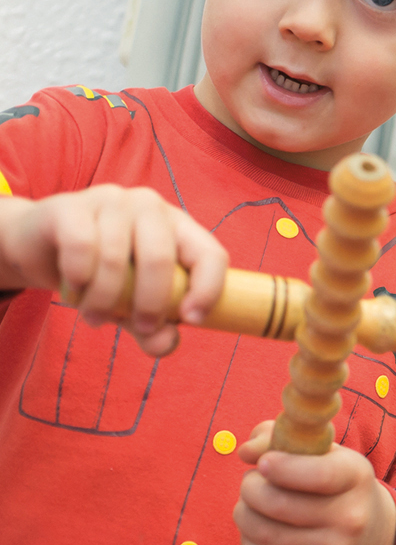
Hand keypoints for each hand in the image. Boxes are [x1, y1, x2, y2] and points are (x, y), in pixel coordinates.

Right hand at [0, 185, 225, 354]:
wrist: (35, 247)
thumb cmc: (97, 274)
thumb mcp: (130, 305)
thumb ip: (152, 327)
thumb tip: (167, 343)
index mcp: (177, 226)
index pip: (211, 253)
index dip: (209, 289)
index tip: (192, 320)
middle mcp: (149, 206)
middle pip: (160, 260)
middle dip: (150, 305)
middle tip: (137, 328)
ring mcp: (110, 201)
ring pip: (116, 260)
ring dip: (104, 301)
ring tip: (95, 317)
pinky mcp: (70, 207)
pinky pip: (80, 247)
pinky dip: (79, 280)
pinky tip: (73, 292)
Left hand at [235, 420, 395, 544]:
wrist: (372, 538)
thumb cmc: (335, 486)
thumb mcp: (324, 454)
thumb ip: (282, 438)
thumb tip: (247, 451)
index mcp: (356, 477)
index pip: (318, 474)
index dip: (283, 467)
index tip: (263, 463)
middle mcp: (351, 517)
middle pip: (277, 503)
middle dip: (249, 488)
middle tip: (250, 483)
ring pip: (264, 532)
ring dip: (243, 513)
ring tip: (249, 505)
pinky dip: (248, 542)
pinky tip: (255, 532)